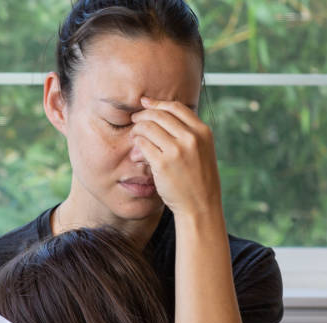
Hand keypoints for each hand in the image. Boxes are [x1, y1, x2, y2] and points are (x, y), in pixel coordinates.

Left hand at [131, 97, 221, 217]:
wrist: (200, 206)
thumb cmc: (198, 180)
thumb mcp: (202, 152)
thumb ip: (188, 135)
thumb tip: (162, 118)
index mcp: (202, 132)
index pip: (176, 107)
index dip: (158, 103)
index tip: (145, 103)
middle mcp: (191, 138)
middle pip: (160, 115)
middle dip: (143, 115)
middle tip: (134, 120)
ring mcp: (177, 151)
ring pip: (148, 127)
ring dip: (137, 129)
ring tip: (134, 135)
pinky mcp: (162, 164)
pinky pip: (143, 144)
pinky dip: (137, 143)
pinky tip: (136, 149)